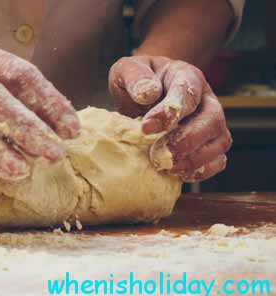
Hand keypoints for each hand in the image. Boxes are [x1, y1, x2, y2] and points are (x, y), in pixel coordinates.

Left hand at [109, 55, 230, 181]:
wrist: (142, 93)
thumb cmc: (136, 81)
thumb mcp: (127, 70)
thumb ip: (135, 77)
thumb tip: (147, 94)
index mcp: (187, 76)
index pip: (187, 94)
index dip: (169, 113)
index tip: (146, 128)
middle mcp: (206, 100)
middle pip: (212, 120)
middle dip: (186, 140)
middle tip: (158, 154)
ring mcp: (212, 123)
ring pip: (219, 142)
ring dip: (194, 159)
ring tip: (165, 166)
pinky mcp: (209, 144)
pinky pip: (217, 160)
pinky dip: (201, 171)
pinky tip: (176, 173)